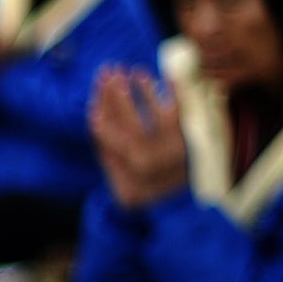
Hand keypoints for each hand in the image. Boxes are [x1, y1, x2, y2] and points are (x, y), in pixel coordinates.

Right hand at [88, 66, 187, 209]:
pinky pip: (183, 115)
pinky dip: (178, 94)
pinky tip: (169, 76)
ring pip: (157, 116)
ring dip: (144, 91)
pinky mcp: (189, 143)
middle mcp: (151, 161)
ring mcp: (172, 151)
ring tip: (135, 72)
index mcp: (128, 171)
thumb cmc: (140, 190)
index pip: (110, 136)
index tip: (93, 97)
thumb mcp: (115, 179)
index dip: (101, 114)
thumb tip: (95, 115)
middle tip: (109, 72)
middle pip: (130, 122)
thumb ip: (105, 151)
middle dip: (116, 96)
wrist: (174, 209)